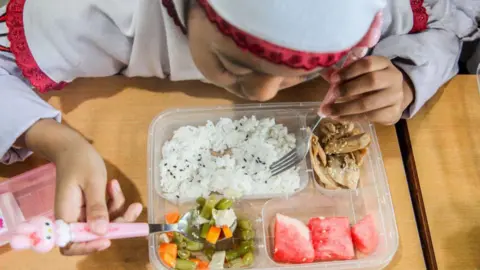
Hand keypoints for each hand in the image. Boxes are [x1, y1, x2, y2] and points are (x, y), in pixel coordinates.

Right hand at [22, 120, 141, 254]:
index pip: (71, 244)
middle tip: (134, 208)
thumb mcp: (92, 182)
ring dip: (117, 208)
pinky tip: (113, 185)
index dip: (89, 247)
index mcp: (66, 215)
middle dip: (117, 223)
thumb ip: (96, 207)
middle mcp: (72, 218)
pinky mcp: (90, 207)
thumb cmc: (79, 161)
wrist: (72, 147)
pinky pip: (106, 212)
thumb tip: (101, 232)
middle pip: (95, 234)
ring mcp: (82, 213)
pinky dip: (114, 201)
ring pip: (105, 223)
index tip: (109, 239)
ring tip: (116, 187)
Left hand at [320, 56, 413, 124]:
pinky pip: (369, 117)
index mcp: (384, 64)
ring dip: (344, 108)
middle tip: (332, 95)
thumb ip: (344, 73)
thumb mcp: (362, 74)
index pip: (367, 63)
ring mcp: (396, 96)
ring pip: (368, 103)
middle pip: (371, 82)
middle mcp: (393, 78)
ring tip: (328, 111)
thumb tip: (325, 73)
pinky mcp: (393, 113)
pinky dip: (351, 118)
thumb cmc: (373, 85)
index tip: (333, 78)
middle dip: (347, 89)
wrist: (395, 100)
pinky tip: (338, 118)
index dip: (349, 71)